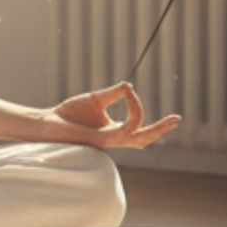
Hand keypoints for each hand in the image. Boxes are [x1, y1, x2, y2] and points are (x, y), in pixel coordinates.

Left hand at [40, 81, 181, 149]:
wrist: (49, 123)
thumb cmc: (69, 114)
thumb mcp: (95, 100)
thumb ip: (113, 94)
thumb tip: (129, 85)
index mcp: (114, 131)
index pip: (138, 129)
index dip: (148, 117)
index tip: (132, 90)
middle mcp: (114, 139)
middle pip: (144, 139)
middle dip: (161, 130)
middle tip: (177, 118)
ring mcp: (110, 142)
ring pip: (138, 136)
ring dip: (145, 117)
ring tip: (141, 99)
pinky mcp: (102, 140)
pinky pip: (125, 129)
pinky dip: (131, 112)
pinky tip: (128, 94)